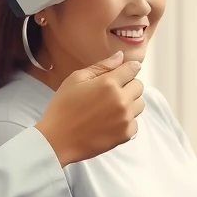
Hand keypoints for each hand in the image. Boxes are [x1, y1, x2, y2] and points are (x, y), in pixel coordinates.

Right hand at [35, 52, 143, 166]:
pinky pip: (135, 123)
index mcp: (109, 83)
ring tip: (111, 108)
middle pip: (139, 86)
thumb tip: (120, 56)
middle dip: (128, 85)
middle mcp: (121, 100)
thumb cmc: (63, 107)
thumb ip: (101, 66)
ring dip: (130, 103)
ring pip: (139, 104)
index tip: (124, 72)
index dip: (129, 68)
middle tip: (111, 92)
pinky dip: (126, 121)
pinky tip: (110, 122)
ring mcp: (125, 118)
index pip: (132, 69)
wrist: (57, 140)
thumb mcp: (76, 79)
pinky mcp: (125, 134)